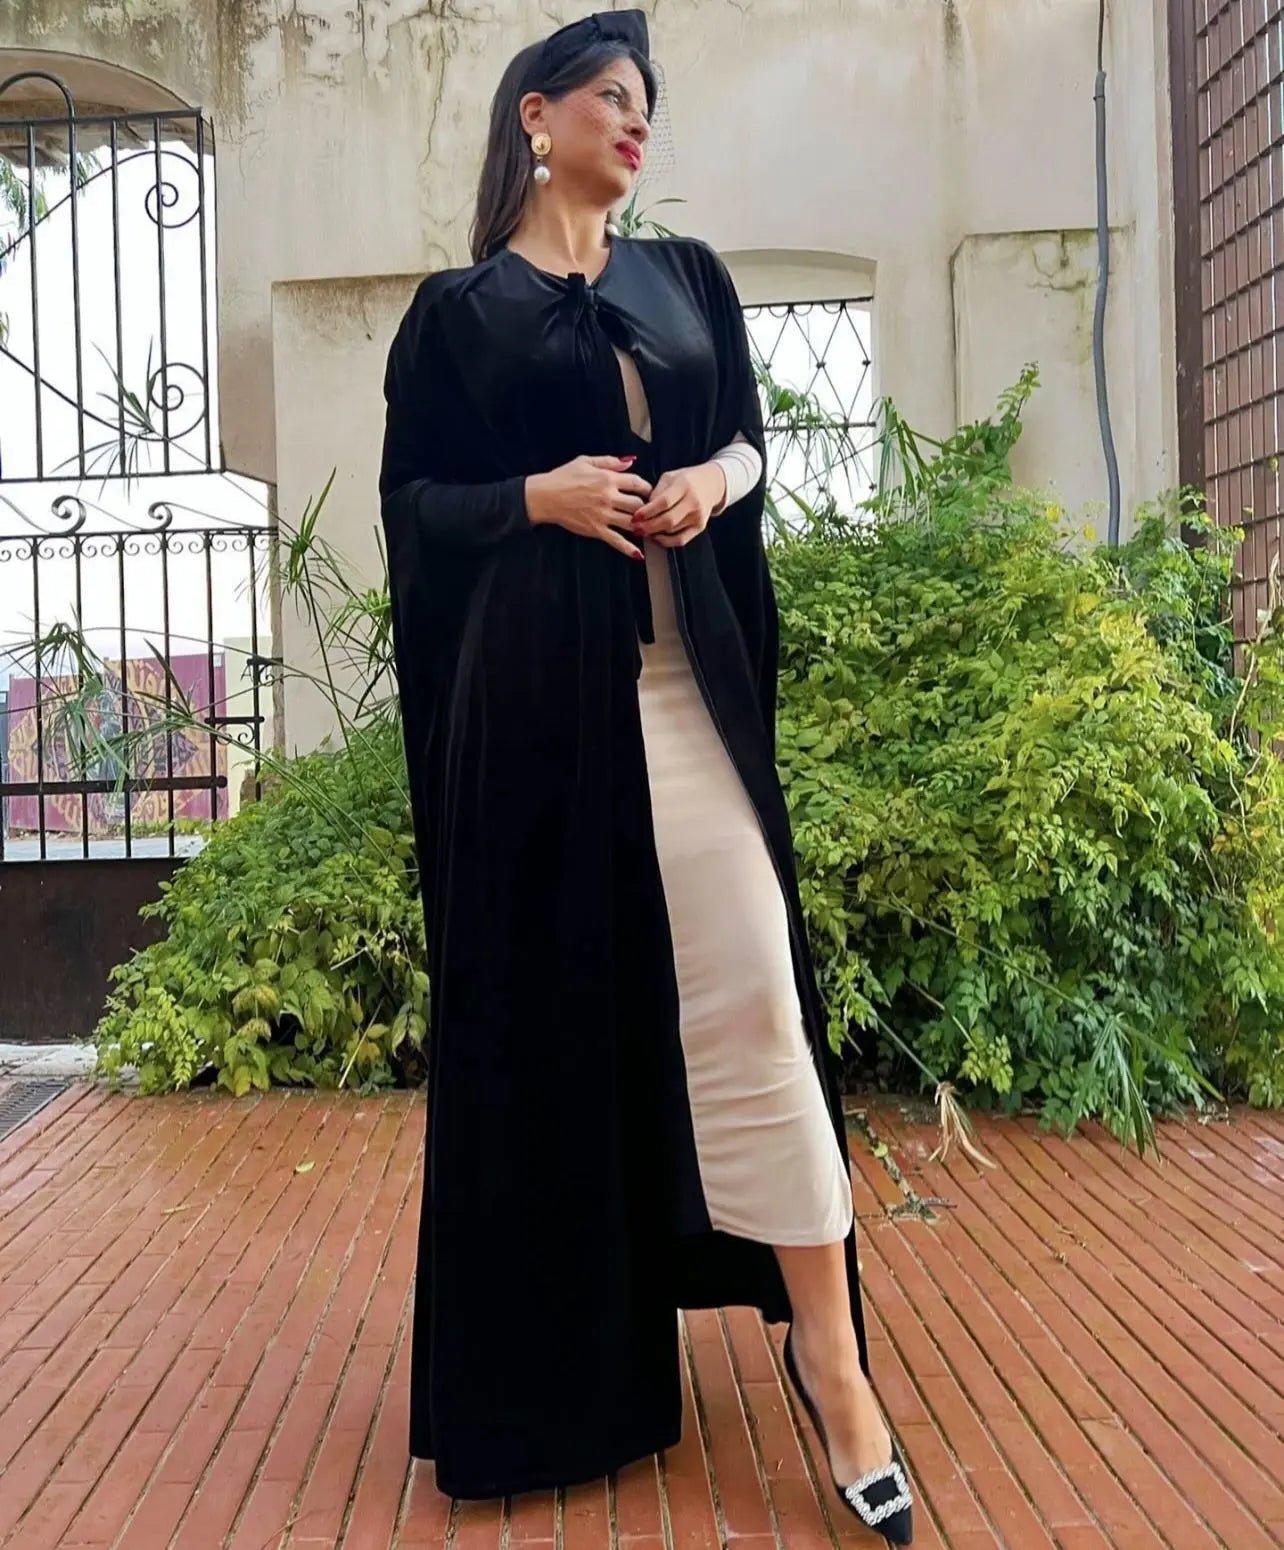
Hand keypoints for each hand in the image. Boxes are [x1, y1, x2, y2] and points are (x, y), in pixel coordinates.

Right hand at [524, 455, 651, 557]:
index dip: (647, 488)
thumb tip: (629, 461)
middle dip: (646, 508)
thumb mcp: (586, 461)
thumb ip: (610, 461)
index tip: (649, 492)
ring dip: (641, 526)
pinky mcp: (596, 529)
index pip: (637, 483)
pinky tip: (638, 554)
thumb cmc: (562, 478)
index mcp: (607, 479)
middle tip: (649, 511)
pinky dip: (628, 548)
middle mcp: (608, 497)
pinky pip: (616, 540)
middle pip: (639, 504)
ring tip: (647, 528)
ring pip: (631, 522)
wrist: (545, 496)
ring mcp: (603, 515)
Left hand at [629, 462, 727, 546]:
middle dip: (648, 527)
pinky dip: (666, 541)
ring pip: (672, 531)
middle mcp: (693, 502)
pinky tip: (656, 537)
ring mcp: (698, 516)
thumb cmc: (686, 480)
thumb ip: (656, 493)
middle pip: (668, 520)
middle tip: (635, 528)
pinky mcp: (700, 527)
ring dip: (654, 534)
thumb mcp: (669, 478)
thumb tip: (642, 511)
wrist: (711, 484)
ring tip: (643, 531)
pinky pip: (681, 540)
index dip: (648, 512)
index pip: (664, 502)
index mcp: (684, 486)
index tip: (635, 517)